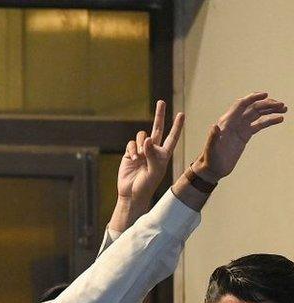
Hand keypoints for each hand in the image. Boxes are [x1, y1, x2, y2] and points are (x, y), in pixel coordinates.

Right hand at [109, 100, 183, 231]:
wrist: (132, 193)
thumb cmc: (147, 184)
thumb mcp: (154, 170)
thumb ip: (152, 154)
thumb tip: (147, 138)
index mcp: (164, 154)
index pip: (172, 137)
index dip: (177, 126)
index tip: (181, 114)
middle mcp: (153, 150)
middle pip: (157, 128)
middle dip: (159, 115)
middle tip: (161, 101)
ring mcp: (141, 150)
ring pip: (142, 136)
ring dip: (140, 144)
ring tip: (139, 157)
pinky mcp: (129, 153)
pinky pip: (131, 143)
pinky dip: (132, 149)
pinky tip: (133, 159)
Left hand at [192, 92, 285, 181]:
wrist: (213, 169)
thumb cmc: (210, 159)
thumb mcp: (211, 149)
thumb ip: (213, 138)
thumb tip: (214, 126)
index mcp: (226, 122)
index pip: (241, 105)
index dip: (252, 98)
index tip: (266, 95)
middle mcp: (233, 122)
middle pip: (252, 108)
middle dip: (266, 104)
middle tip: (281, 105)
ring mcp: (240, 128)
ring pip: (257, 114)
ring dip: (270, 110)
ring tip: (284, 109)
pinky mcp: (244, 135)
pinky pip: (259, 125)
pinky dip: (269, 121)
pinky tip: (279, 119)